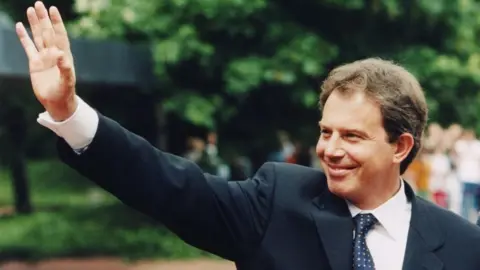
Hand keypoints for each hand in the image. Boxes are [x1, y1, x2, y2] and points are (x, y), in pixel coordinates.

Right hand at [16, 1, 76, 120]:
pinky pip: (28, 47)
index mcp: (64, 56)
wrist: (57, 102)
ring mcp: (44, 57)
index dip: (57, 23)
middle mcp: (54, 53)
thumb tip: (60, 54)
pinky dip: (24, 37)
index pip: (60, 35)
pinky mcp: (34, 63)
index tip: (53, 9)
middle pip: (48, 32)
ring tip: (30, 10)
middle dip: (44, 19)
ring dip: (34, 24)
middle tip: (39, 4)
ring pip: (38, 36)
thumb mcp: (67, 81)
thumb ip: (65, 68)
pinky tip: (20, 26)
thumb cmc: (65, 92)